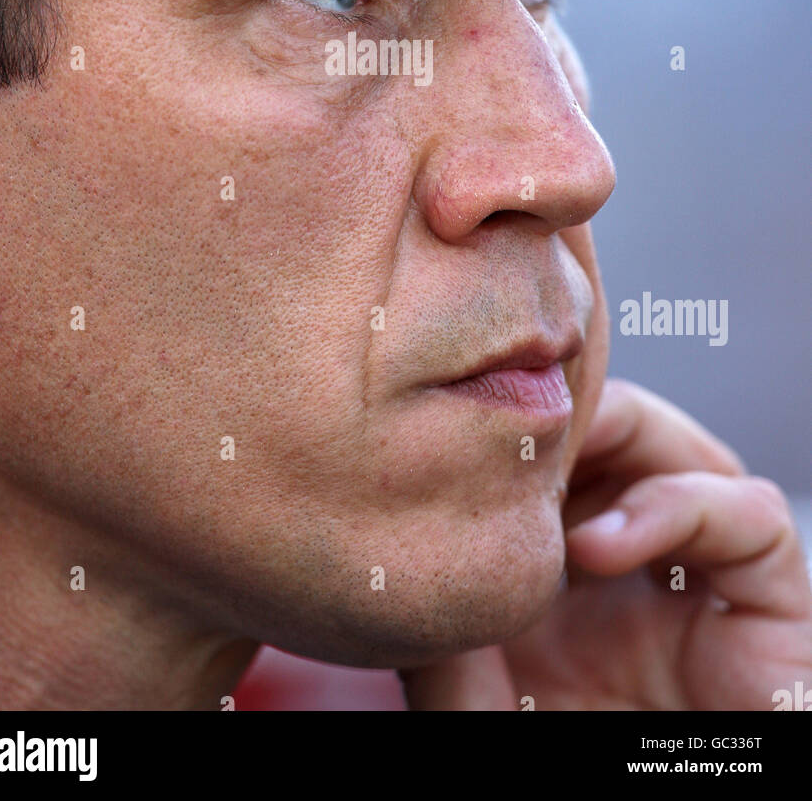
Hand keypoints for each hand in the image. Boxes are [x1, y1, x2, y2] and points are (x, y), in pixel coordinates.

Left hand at [400, 379, 811, 709]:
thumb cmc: (569, 762)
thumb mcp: (478, 701)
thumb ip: (440, 629)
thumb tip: (395, 542)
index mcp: (575, 570)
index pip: (562, 452)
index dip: (522, 421)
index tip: (460, 407)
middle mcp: (646, 559)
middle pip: (624, 430)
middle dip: (569, 413)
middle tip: (511, 425)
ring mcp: (710, 574)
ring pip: (687, 445)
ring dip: (619, 439)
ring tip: (548, 486)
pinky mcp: (774, 599)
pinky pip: (750, 513)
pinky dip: (678, 504)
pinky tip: (600, 544)